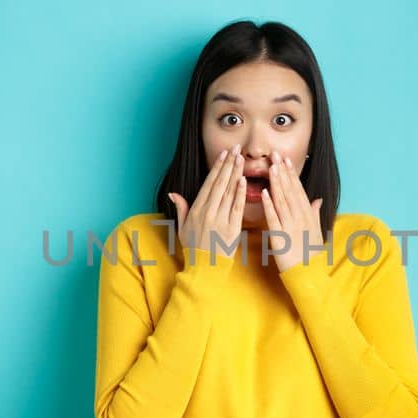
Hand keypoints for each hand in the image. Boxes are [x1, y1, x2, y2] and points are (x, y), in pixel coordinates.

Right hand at [167, 144, 246, 264]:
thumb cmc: (193, 247)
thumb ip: (181, 208)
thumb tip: (173, 194)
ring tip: (241, 159)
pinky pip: (236, 207)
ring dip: (235, 173)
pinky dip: (240, 193)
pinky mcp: (231, 228)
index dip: (217, 168)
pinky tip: (244, 180)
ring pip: (228, 192)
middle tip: (235, 149)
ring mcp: (220, 219)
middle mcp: (207, 212)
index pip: (208, 184)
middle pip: (219, 183)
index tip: (223, 155)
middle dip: (228, 164)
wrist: (204, 267)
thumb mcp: (182, 227)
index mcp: (196, 210)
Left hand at [262, 150, 324, 271]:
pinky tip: (264, 193)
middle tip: (275, 155)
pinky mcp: (281, 237)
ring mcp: (291, 226)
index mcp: (307, 215)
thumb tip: (318, 200)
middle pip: (290, 191)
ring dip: (276, 183)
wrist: (308, 274)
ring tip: (270, 168)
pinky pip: (274, 218)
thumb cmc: (311, 254)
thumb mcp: (316, 231)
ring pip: (282, 201)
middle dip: (282, 172)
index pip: (298, 190)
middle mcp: (300, 217)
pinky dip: (269, 205)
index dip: (291, 174)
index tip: (286, 159)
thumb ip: (315, 214)